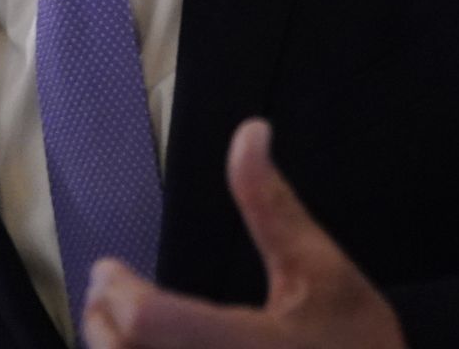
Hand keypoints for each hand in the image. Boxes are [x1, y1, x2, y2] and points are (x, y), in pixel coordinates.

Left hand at [81, 119, 407, 348]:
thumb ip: (271, 204)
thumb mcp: (322, 267)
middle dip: (103, 320)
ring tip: (113, 322)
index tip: (108, 269)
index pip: (154, 322)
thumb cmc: (355, 341)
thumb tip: (249, 131)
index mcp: (252, 346)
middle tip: (103, 292)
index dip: (118, 291)